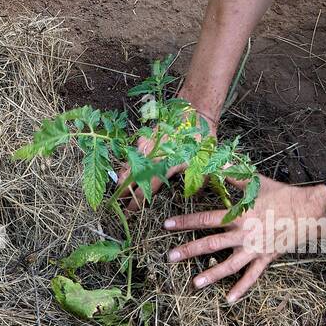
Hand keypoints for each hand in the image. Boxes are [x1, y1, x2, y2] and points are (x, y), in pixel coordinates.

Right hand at [120, 93, 217, 209]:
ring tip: (122, 186)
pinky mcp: (143, 138)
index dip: (135, 203)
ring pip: (127, 166)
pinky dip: (130, 163)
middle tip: (120, 201)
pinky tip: (133, 167)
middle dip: (122, 192)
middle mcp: (149, 159)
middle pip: (127, 179)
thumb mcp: (204, 163)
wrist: (193, 112)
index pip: (143, 191)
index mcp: (162, 168)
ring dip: (123, 178)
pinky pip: (132, 154)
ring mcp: (143, 147)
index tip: (129, 212)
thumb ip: (196, 183)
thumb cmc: (199, 139)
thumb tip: (191, 195)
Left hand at [164, 176, 325, 303]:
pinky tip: (229, 299)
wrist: (310, 209)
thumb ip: (232, 174)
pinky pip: (252, 276)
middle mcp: (245, 234)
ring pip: (230, 265)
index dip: (186, 221)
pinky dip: (242, 288)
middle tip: (170, 257)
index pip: (207, 219)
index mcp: (240, 215)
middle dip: (190, 250)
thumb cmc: (281, 194)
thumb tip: (215, 160)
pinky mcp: (266, 258)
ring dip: (211, 275)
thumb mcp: (256, 182)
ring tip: (194, 284)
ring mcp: (255, 248)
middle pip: (212, 244)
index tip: (167, 225)